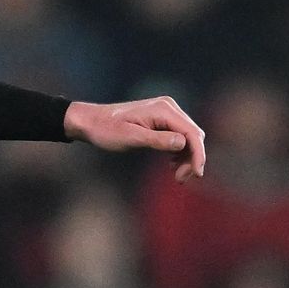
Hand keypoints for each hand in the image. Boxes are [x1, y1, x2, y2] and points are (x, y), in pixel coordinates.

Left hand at [65, 96, 206, 181]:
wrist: (90, 122)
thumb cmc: (106, 130)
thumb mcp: (131, 137)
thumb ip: (157, 140)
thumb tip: (182, 143)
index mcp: (163, 110)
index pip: (191, 133)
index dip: (198, 154)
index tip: (197, 174)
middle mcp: (169, 108)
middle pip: (193, 135)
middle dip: (193, 158)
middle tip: (181, 179)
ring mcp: (166, 113)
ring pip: (188, 137)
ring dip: (187, 157)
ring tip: (177, 176)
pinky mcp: (161, 120)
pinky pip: (179, 137)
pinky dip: (179, 152)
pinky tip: (172, 165)